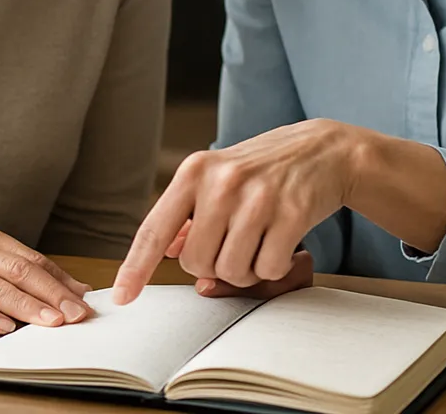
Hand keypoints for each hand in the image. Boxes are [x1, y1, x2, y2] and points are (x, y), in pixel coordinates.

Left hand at [113, 119, 354, 303]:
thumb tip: (169, 250)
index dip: (136, 267)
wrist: (323, 149)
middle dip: (214, 265)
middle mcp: (222, 182)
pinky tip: (283, 241)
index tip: (122, 296)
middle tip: (235, 241)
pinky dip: (275, 267)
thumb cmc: (264, 168)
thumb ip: (190, 213)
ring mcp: (257, 198)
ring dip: (247, 268)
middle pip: (196, 264)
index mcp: (195, 171)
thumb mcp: (219, 176)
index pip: (155, 228)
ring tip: (260, 238)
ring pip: (232, 272)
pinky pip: (268, 269)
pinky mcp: (291, 214)